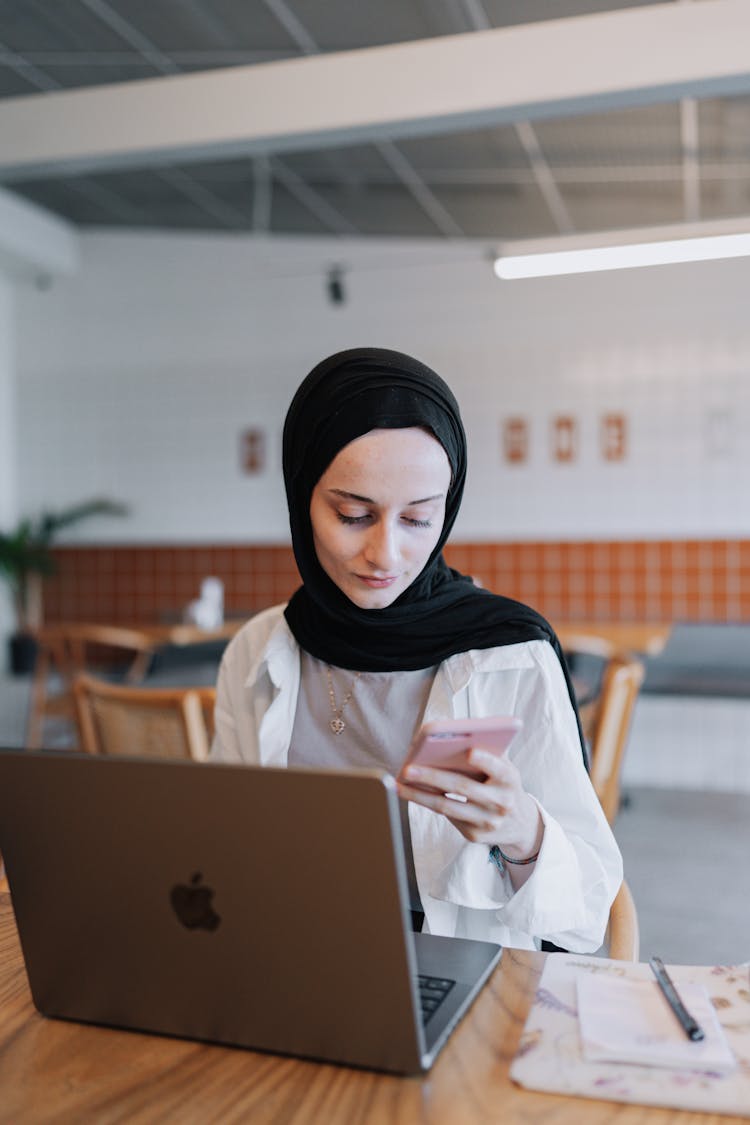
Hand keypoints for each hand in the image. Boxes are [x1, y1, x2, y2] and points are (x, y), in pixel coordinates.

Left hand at [397, 748, 542, 858]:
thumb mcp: (504, 768)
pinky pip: (448, 817)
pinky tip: (413, 794)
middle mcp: (502, 803)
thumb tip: (449, 738)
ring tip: (399, 785)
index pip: (499, 769)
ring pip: (448, 807)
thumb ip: (486, 754)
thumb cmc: (503, 784)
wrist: (521, 823)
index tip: (469, 751)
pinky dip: (429, 803)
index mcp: (510, 780)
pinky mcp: (476, 836)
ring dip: (420, 795)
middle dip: (433, 777)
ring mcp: (489, 822)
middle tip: (408, 768)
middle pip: (463, 788)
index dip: (486, 761)